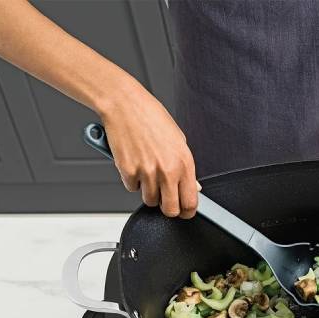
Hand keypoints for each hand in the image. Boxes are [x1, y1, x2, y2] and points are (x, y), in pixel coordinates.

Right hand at [99, 81, 198, 218]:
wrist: (124, 103)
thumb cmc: (151, 117)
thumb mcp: (178, 140)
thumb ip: (186, 167)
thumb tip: (194, 187)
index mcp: (184, 163)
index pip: (190, 202)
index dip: (187, 212)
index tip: (184, 211)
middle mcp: (167, 170)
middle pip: (170, 210)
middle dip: (167, 207)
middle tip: (164, 198)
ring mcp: (146, 172)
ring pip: (149, 200)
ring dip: (148, 191)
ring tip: (147, 171)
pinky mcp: (127, 171)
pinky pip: (132, 188)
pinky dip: (132, 180)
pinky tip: (134, 162)